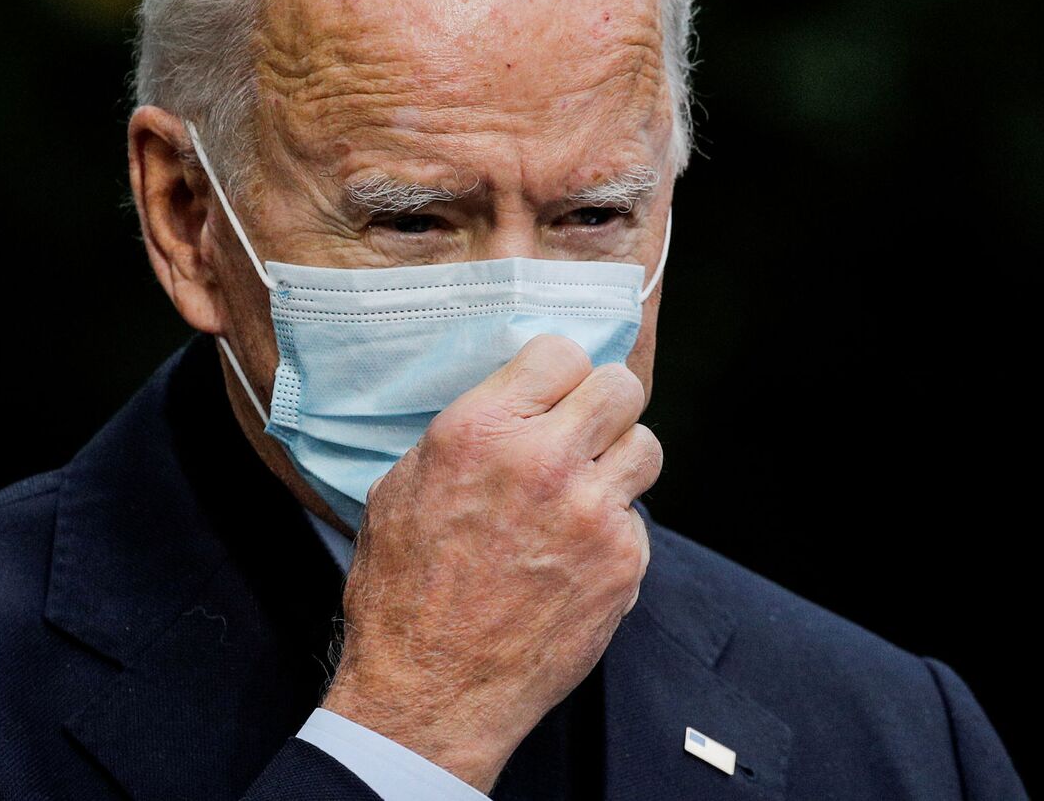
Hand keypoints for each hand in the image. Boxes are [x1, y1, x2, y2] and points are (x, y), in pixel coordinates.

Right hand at [319, 334, 662, 791]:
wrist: (429, 691)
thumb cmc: (402, 595)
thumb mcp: (398, 490)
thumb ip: (461, 438)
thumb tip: (504, 410)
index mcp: (480, 430)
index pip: (559, 352)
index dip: (557, 373)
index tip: (552, 393)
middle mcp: (543, 460)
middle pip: (620, 387)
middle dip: (604, 406)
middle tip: (584, 432)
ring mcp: (591, 513)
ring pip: (645, 448)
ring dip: (619, 464)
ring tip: (585, 491)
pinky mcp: (622, 563)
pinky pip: (637, 521)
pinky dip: (612, 533)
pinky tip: (573, 557)